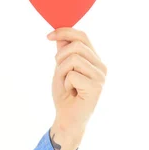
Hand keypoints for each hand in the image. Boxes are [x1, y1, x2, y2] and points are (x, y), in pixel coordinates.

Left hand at [48, 28, 107, 149]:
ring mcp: (100, 76)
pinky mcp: (96, 86)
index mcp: (94, 59)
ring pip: (73, 58)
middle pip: (77, 45)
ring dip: (62, 71)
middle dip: (60, 57)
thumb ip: (63, 53)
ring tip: (67, 83)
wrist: (67, 117)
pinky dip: (65, 83)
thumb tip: (60, 35)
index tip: (48, 36)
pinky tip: (71, 91)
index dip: (65, 32)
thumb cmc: (65, 94)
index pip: (82, 36)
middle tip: (58, 71)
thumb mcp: (60, 69)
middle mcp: (101, 66)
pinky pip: (72, 74)